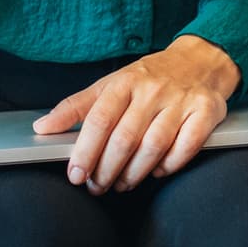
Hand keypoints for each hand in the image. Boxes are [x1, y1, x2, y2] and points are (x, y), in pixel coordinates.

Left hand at [31, 36, 240, 193]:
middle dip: (107, 170)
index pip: (99, 119)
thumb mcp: (110, 84)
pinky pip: (185, 148)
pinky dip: (168, 166)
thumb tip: (42, 127)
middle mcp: (152, 90)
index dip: (85, 151)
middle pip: (125, 139)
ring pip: (153, 147)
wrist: (200, 60)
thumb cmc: (149, 77)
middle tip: (97, 186)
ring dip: (134, 174)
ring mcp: (180, 101)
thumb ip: (76, 107)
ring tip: (122, 184)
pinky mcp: (205, 112)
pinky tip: (157, 171)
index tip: (75, 175)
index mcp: (125, 81)